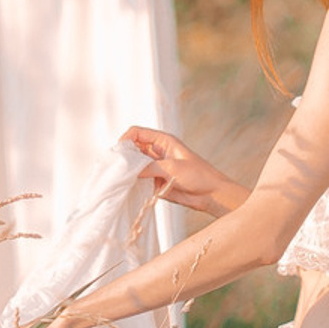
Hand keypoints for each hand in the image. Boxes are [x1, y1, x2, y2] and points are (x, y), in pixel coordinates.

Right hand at [123, 125, 239, 213]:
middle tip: (117, 168)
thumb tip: (128, 170)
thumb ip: (149, 167)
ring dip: (127, 171)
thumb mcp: (173, 168)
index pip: (136, 133)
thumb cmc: (198, 175)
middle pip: (132, 149)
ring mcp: (155, 167)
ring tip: (120, 179)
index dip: (125, 139)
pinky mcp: (154, 182)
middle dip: (124, 156)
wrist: (211, 195)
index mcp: (162, 141)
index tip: (119, 152)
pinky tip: (128, 188)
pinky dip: (132, 183)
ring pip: (133, 166)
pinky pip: (138, 180)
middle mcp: (156, 152)